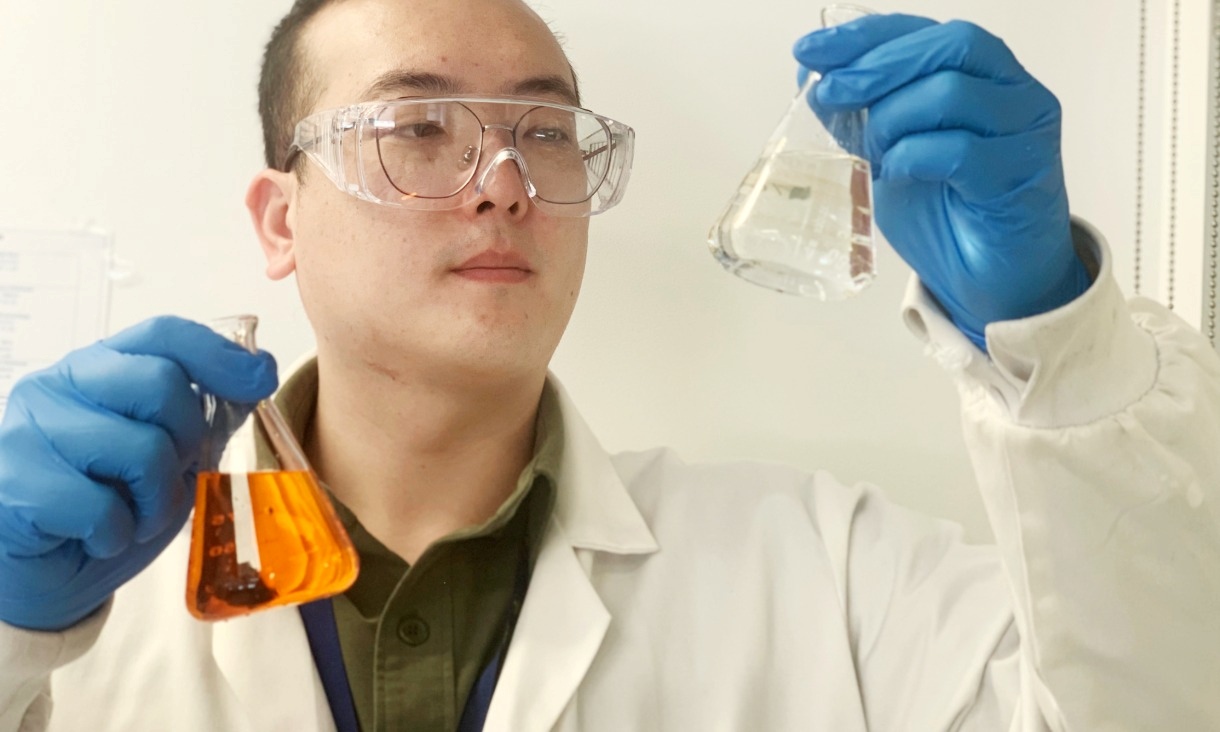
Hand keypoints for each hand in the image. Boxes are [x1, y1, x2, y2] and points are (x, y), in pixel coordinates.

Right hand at [0, 317, 276, 630]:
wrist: (39, 574)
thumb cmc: (102, 509)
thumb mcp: (167, 460)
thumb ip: (201, 420)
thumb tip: (255, 375)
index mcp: (99, 369)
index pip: (164, 335)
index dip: (219, 354)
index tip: (258, 378)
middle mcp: (59, 385)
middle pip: (161, 384)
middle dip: (186, 441)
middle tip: (167, 480)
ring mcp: (30, 430)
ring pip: (141, 449)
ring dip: (156, 501)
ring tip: (133, 516)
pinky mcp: (15, 482)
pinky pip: (102, 507)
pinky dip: (116, 534)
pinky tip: (98, 537)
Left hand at [794, 15, 1090, 349]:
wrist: (988, 282)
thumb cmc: (948, 216)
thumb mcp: (890, 157)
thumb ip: (861, 119)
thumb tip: (812, 81)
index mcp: (983, 76)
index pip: (926, 31)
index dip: (866, 35)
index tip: (812, 49)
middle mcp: (1014, 93)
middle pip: (949, 46)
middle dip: (876, 66)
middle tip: (831, 92)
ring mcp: (1026, 132)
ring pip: (951, 93)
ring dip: (893, 120)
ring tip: (873, 156)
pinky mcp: (1022, 177)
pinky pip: (960, 152)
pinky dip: (913, 158)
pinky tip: (897, 175)